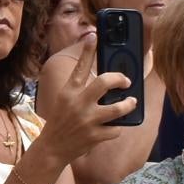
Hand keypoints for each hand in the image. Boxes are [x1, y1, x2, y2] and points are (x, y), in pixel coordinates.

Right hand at [31, 38, 139, 163]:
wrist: (52, 148)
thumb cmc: (60, 121)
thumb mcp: (64, 100)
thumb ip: (80, 88)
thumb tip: (105, 79)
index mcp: (69, 92)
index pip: (80, 66)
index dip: (88, 50)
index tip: (94, 36)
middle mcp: (78, 103)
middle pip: (105, 82)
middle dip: (121, 79)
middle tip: (126, 82)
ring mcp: (88, 120)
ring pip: (118, 108)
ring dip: (129, 104)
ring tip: (131, 102)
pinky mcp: (95, 136)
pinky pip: (116, 128)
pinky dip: (118, 127)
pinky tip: (115, 126)